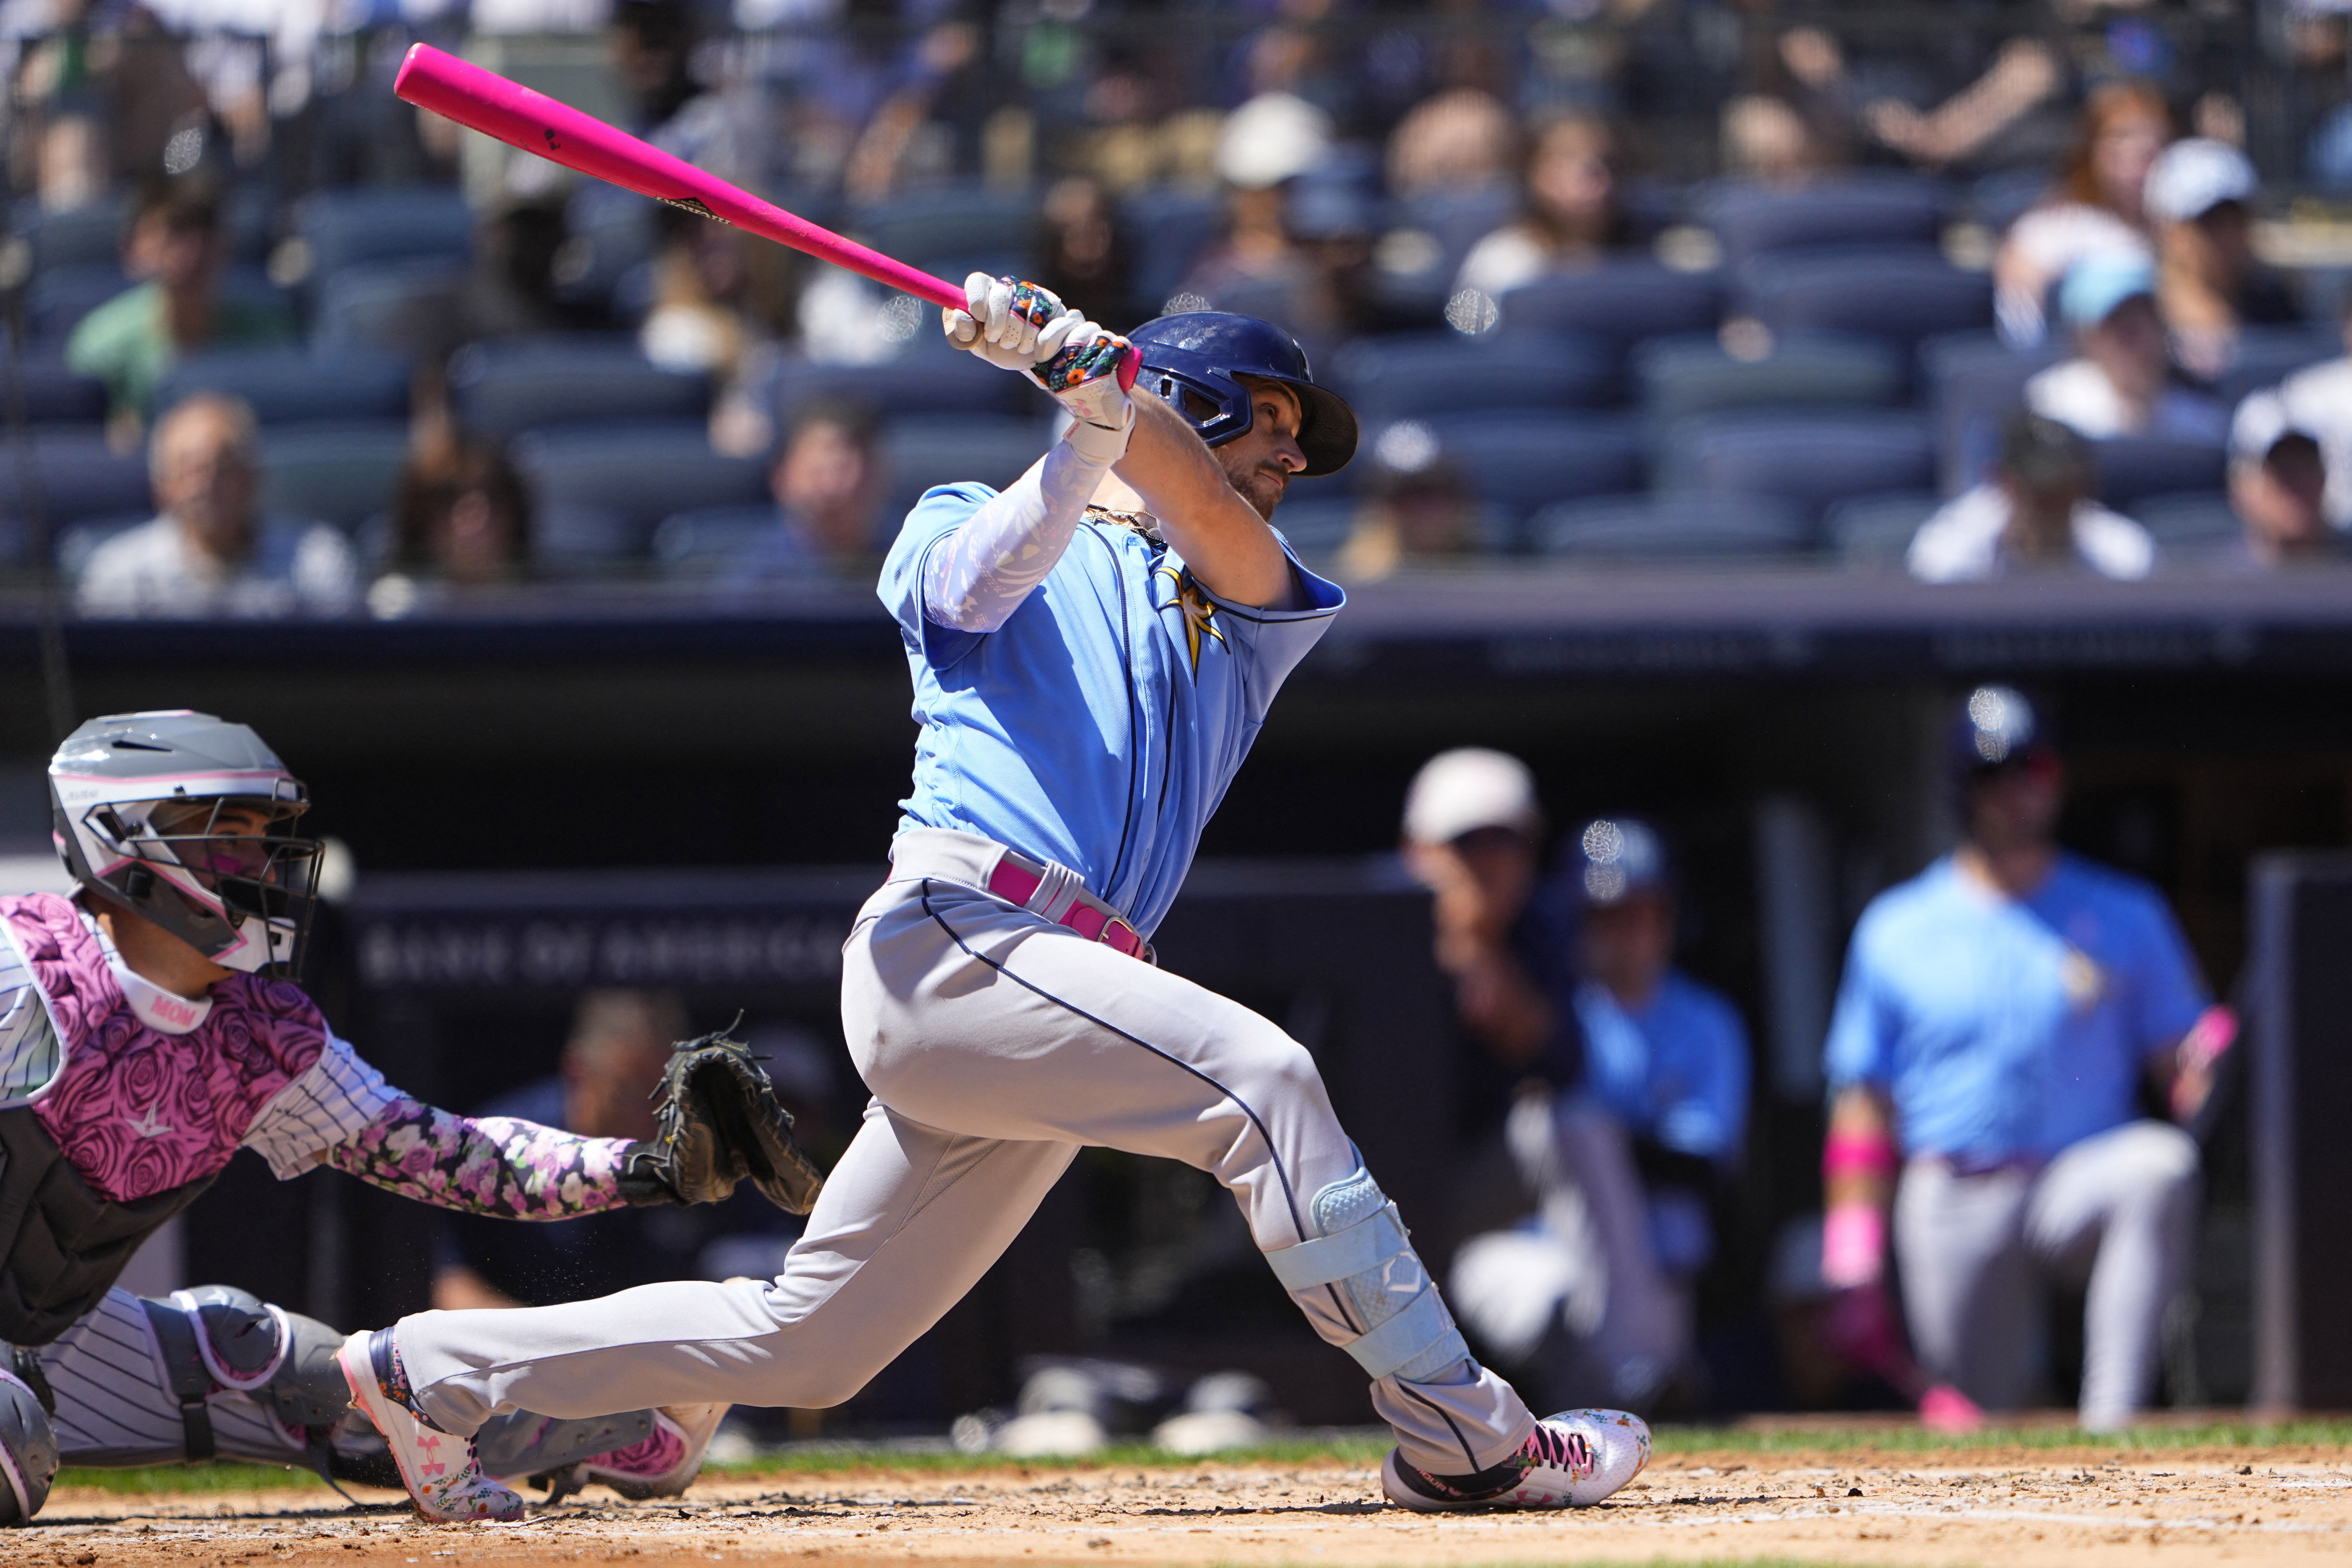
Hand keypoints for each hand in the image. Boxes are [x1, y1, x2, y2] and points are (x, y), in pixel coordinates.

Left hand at [943, 273, 1080, 371]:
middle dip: (997, 323)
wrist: (1032, 364)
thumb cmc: (999, 349)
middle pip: (1002, 293)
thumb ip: (961, 332)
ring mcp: (1040, 296)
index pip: (978, 281)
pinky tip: (1038, 352)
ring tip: (1017, 346)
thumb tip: (960, 315)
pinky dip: (1043, 344)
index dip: (976, 299)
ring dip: (1019, 337)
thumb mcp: (976, 345)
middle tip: (998, 340)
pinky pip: (1054, 324)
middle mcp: (1015, 288)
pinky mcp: (1062, 311)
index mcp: (990, 292)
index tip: (979, 318)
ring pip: (1026, 310)